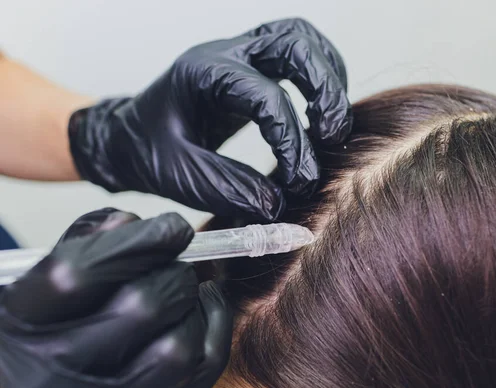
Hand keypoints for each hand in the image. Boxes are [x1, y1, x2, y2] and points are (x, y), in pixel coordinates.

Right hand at [0, 209, 232, 387]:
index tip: (171, 227)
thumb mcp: (44, 278)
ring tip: (183, 288)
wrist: (48, 382)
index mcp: (23, 322)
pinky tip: (198, 309)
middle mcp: (59, 370)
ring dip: (192, 305)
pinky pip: (203, 366)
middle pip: (140, 308)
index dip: (137, 241)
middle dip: (173, 271)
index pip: (79, 274)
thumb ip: (86, 242)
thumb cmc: (49, 323)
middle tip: (175, 261)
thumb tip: (131, 223)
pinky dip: (213, 326)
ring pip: (177, 347)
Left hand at [68, 18, 351, 220]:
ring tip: (331, 124)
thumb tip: (277, 205)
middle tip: (330, 137)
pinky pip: (297, 51)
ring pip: (300, 38)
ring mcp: (241, 55)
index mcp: (203, 75)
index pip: (264, 96)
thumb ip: (227, 189)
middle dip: (323, 89)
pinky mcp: (253, 68)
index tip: (299, 181)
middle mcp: (226, 54)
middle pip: (293, 43)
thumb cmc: (146, 150)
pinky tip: (321, 111)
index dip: (291, 141)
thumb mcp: (178, 175)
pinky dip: (321, 74)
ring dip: (328, 75)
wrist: (129, 135)